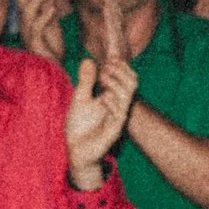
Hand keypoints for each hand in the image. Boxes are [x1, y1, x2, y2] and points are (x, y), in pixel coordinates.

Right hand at [16, 0, 68, 64]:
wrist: (53, 67)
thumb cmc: (51, 44)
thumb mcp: (51, 21)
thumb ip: (48, 5)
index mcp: (26, 17)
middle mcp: (24, 23)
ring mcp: (27, 33)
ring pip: (27, 10)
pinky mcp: (35, 43)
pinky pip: (36, 27)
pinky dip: (45, 15)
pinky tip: (53, 8)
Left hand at [67, 56, 134, 185]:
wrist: (76, 149)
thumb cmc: (80, 125)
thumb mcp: (80, 97)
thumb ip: (86, 80)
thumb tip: (88, 59)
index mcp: (114, 97)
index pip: (128, 77)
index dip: (121, 66)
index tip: (108, 60)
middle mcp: (119, 106)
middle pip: (133, 83)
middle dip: (120, 71)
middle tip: (105, 68)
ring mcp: (117, 118)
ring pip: (127, 96)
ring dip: (115, 83)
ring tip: (101, 78)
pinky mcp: (114, 131)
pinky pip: (120, 114)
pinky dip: (111, 102)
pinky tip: (102, 97)